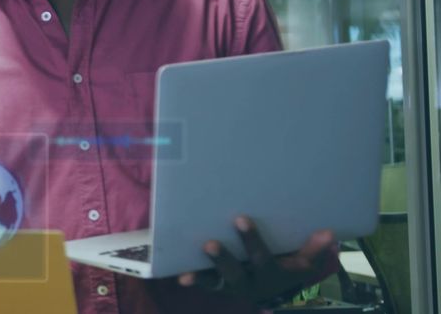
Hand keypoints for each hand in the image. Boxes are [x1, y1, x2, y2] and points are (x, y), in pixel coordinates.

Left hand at [178, 215, 334, 305]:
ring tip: (188, 265)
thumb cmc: (286, 267)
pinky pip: (205, 282)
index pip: (262, 258)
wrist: (274, 292)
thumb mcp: (302, 262)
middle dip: (222, 258)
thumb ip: (314, 249)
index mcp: (271, 274)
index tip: (240, 218)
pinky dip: (194, 279)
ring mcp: (232, 284)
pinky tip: (181, 275)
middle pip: (235, 272)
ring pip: (217, 279)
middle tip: (209, 242)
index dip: (251, 240)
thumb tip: (329, 232)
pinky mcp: (218, 283)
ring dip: (204, 272)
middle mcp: (250, 282)